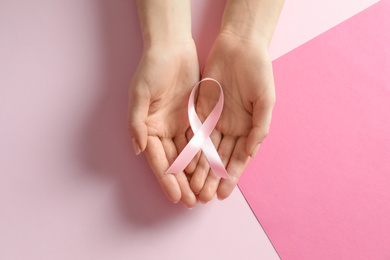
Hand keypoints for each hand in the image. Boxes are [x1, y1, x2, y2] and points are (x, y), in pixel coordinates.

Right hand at [127, 41, 198, 207]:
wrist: (172, 48)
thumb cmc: (152, 68)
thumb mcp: (140, 94)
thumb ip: (137, 122)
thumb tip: (139, 149)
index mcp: (147, 128)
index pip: (158, 160)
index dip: (167, 179)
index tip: (176, 197)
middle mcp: (163, 130)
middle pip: (174, 162)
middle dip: (182, 183)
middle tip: (193, 202)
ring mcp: (179, 125)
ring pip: (189, 155)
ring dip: (195, 174)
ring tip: (203, 192)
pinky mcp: (194, 117)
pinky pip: (201, 140)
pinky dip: (205, 155)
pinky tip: (212, 169)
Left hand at [192, 32, 275, 202]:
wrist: (239, 47)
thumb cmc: (259, 72)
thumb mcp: (266, 100)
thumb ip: (260, 127)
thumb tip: (250, 153)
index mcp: (249, 128)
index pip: (238, 158)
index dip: (231, 176)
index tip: (223, 193)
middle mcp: (231, 128)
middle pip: (220, 158)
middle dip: (212, 178)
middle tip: (203, 197)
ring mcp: (215, 120)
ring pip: (206, 150)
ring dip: (200, 169)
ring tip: (193, 187)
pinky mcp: (200, 110)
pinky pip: (194, 132)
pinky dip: (190, 149)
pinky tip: (185, 164)